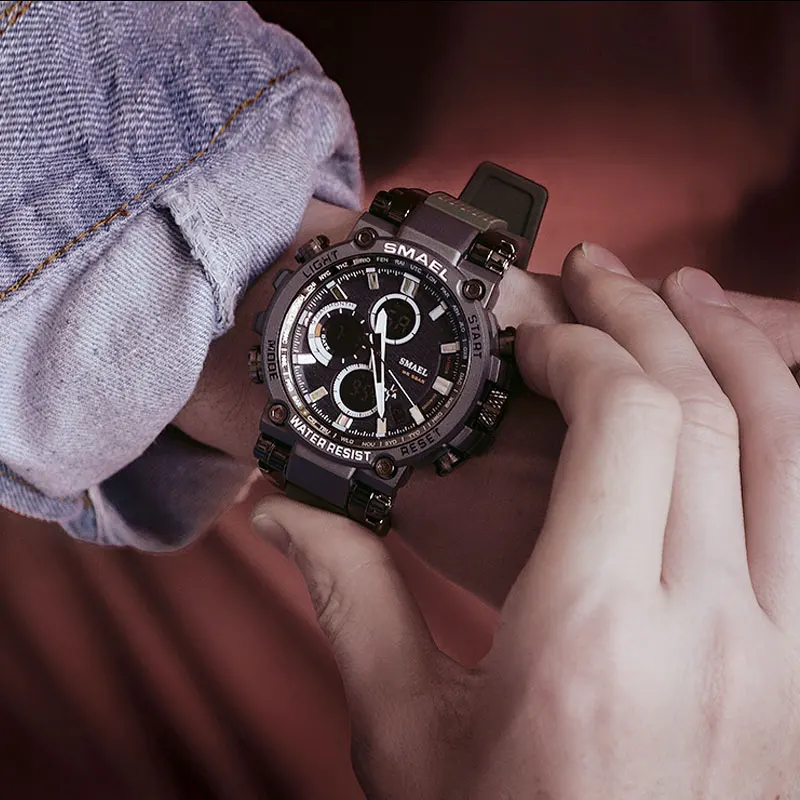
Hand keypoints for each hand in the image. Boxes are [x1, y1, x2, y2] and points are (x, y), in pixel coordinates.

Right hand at [251, 245, 799, 797]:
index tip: (539, 334)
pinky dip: (792, 432)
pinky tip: (756, 398)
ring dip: (740, 353)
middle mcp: (706, 633)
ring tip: (690, 298)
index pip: (627, 424)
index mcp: (586, 638)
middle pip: (707, 413)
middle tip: (606, 275)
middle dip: (652, 320)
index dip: (585, 349)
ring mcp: (783, 656)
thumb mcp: (404, 734)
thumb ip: (351, 599)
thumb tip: (283, 512)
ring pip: (793, 450)